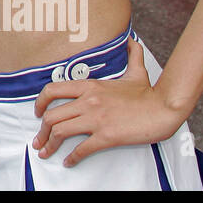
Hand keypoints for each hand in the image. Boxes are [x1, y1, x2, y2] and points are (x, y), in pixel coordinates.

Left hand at [31, 38, 186, 167]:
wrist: (165, 109)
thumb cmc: (149, 93)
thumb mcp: (137, 71)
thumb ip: (131, 55)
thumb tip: (132, 40)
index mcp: (90, 86)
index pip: (53, 90)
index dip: (40, 103)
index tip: (37, 113)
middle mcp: (89, 101)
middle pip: (52, 116)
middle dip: (41, 131)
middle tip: (38, 141)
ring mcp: (97, 119)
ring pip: (60, 132)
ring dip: (49, 144)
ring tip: (45, 152)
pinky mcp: (107, 136)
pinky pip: (82, 149)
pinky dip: (71, 158)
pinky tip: (68, 162)